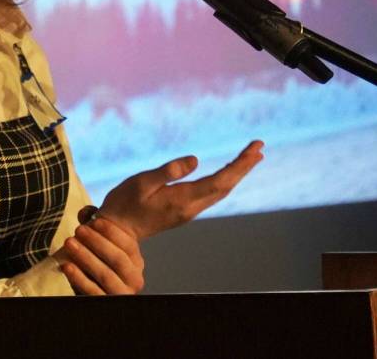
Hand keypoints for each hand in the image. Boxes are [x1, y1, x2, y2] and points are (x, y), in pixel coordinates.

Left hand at [58, 216, 144, 294]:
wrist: (92, 291)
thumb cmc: (95, 264)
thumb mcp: (98, 246)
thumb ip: (94, 227)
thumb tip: (86, 212)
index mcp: (136, 262)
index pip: (129, 245)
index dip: (112, 232)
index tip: (95, 220)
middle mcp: (134, 279)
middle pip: (118, 259)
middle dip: (97, 242)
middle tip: (79, 230)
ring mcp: (122, 293)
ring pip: (106, 275)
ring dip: (86, 257)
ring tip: (69, 243)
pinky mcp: (107, 304)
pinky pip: (93, 292)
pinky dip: (79, 278)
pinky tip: (66, 266)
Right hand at [99, 140, 264, 240]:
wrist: (117, 231)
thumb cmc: (125, 203)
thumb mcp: (141, 182)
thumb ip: (168, 171)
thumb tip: (195, 160)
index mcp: (183, 199)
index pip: (221, 180)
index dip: (240, 164)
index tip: (255, 148)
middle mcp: (191, 208)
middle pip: (226, 186)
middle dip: (245, 166)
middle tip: (259, 146)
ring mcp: (189, 211)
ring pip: (221, 191)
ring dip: (237, 173)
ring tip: (251, 156)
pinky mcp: (184, 211)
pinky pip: (212, 193)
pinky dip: (225, 179)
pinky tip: (228, 172)